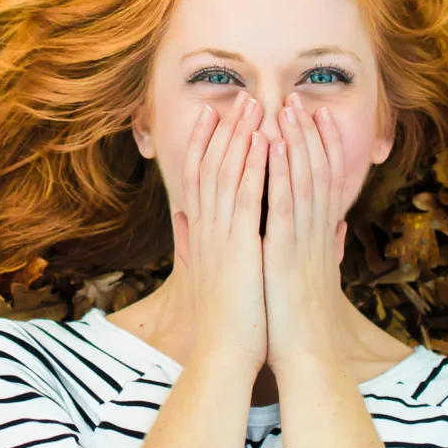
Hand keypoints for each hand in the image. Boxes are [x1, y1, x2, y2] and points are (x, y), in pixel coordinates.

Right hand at [172, 90, 268, 370]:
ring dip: (241, 136)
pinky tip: (264, 140)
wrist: (225, 351)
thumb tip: (183, 220)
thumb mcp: (205, 272)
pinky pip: (246, 194)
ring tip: (254, 104)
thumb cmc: (223, 318)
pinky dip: (254, 165)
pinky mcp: (239, 243)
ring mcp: (220, 232)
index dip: (203, 142)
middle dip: (224, 128)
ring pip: (227, 172)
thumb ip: (194, 242)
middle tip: (237, 96)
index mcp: (200, 232)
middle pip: (210, 165)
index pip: (198, 176)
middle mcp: (205, 225)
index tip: (211, 114)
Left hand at [261, 91, 347, 372]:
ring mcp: (303, 238)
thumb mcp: (318, 277)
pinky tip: (273, 146)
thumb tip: (338, 231)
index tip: (317, 115)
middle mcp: (316, 231)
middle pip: (317, 171)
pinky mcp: (286, 249)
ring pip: (303, 179)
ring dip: (296, 140)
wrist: (307, 356)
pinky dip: (280, 170)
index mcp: (319, 236)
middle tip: (302, 98)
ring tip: (289, 107)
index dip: (322, 146)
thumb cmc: (304, 321)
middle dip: (309, 132)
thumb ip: (327, 250)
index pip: (323, 181)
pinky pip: (283, 201)